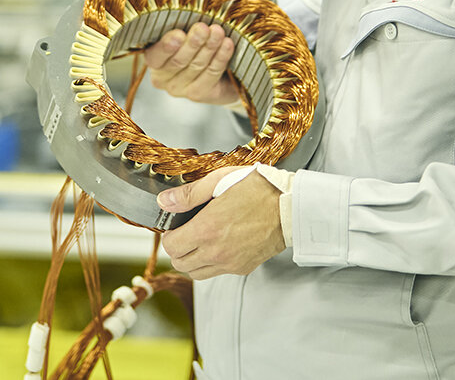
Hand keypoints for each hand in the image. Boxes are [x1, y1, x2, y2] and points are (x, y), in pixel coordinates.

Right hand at [142, 23, 238, 105]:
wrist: (215, 72)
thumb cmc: (193, 44)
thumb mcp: (183, 34)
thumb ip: (182, 27)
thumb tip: (191, 16)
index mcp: (153, 60)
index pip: (155, 56)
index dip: (167, 46)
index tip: (179, 34)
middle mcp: (161, 78)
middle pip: (178, 61)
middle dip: (192, 43)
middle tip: (203, 28)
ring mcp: (179, 89)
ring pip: (197, 66)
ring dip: (209, 47)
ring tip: (218, 31)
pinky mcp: (198, 94)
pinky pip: (211, 73)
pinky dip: (220, 57)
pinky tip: (227, 44)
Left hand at [158, 167, 283, 279]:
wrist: (291, 206)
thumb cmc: (259, 188)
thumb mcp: (220, 181)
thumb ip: (188, 194)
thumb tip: (164, 202)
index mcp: (208, 229)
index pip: (171, 246)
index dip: (169, 235)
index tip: (176, 225)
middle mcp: (217, 251)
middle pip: (180, 263)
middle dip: (178, 248)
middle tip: (187, 231)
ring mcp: (230, 263)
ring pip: (196, 273)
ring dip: (192, 259)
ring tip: (202, 239)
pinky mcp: (243, 268)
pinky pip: (216, 272)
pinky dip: (211, 263)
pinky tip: (219, 244)